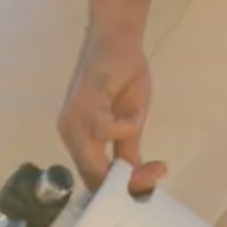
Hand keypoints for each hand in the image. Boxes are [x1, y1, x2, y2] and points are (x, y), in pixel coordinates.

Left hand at [57, 21, 166, 195]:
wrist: (118, 38)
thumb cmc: (123, 76)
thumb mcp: (130, 122)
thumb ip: (128, 152)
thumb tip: (137, 183)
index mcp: (78, 139)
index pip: (93, 179)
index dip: (122, 188)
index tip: (152, 179)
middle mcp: (69, 133)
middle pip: (92, 178)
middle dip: (128, 182)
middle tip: (157, 170)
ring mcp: (73, 121)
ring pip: (94, 164)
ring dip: (128, 158)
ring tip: (146, 143)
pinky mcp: (83, 106)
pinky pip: (107, 132)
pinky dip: (127, 126)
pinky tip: (134, 111)